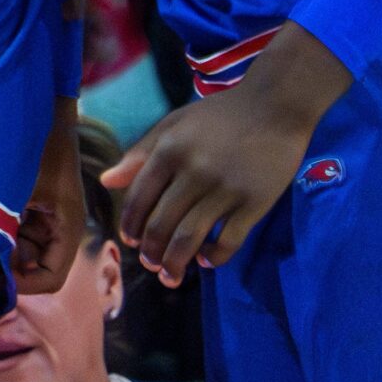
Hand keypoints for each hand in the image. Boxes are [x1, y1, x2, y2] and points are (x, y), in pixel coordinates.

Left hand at [12, 99, 85, 294]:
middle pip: (36, 266)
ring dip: (2, 247)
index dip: (25, 285)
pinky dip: (0, 230)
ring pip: (23, 249)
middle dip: (10, 265)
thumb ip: (4, 230)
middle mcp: (61, 225)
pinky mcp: (34, 203)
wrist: (36, 109)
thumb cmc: (31, 146)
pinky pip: (17, 230)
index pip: (52, 278)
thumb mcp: (14, 191)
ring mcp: (47, 214)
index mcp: (68, 226)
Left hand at [104, 28, 349, 285]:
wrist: (275, 106)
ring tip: (170, 275)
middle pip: (162, 224)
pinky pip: (230, 240)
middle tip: (149, 264)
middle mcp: (194, 171)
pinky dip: (214, 257)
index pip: (139, 198)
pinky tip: (205, 261)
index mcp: (169, 150)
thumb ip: (140, 154)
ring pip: (191, 237)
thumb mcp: (174, 125)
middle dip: (151, 251)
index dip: (130, 224)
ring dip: (175, 262)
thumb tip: (106, 182)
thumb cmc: (219, 116)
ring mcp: (226, 189)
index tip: (129, 241)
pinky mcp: (256, 203)